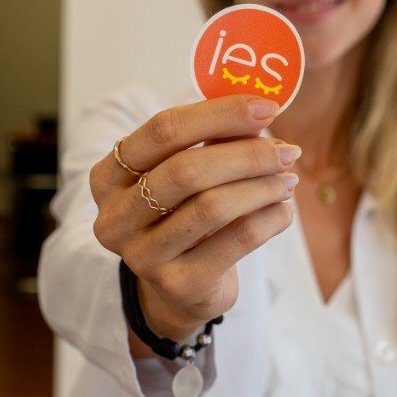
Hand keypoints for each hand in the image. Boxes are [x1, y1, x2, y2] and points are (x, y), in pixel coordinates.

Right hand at [90, 95, 299, 337]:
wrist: (182, 288)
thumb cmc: (185, 214)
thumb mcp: (188, 172)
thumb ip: (214, 140)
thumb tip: (261, 110)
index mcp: (108, 177)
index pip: (163, 131)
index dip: (220, 114)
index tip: (267, 108)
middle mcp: (114, 218)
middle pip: (187, 170)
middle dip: (247, 155)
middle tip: (288, 152)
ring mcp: (142, 256)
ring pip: (213, 206)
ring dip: (262, 187)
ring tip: (288, 180)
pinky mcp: (178, 285)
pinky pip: (237, 240)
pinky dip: (270, 219)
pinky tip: (284, 210)